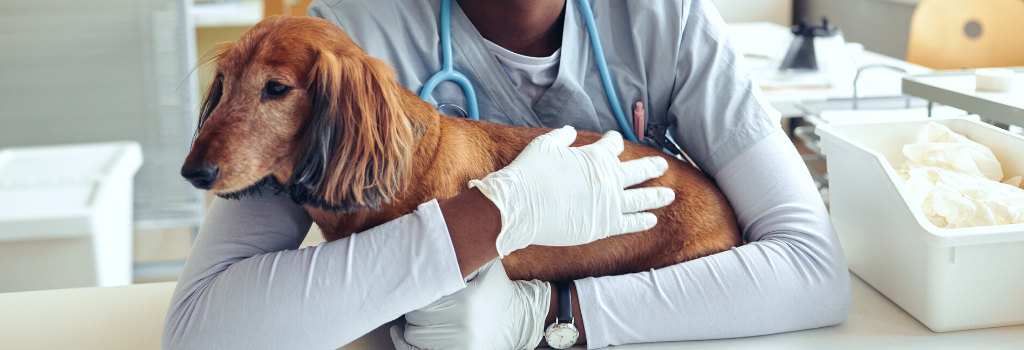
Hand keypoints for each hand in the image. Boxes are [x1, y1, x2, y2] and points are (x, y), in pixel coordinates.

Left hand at [391, 259, 549, 349]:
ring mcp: (461, 342)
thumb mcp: (486, 266)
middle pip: (414, 314)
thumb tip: (441, 233)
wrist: (517, 320)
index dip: (418, 288)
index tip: (419, 284)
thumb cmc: (495, 289)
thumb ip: (467, 253)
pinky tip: (405, 334)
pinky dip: (407, 345)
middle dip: (415, 306)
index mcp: (467, 297)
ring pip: (413, 334)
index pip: (422, 293)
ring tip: (428, 316)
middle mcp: (464, 322)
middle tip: (424, 300)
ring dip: (415, 325)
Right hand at [470, 126, 674, 256]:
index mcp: (596, 157)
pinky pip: (631, 223)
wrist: (520, 205)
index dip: (614, 141)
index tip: (615, 140)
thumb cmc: (529, 173)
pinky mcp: (605, 226)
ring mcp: (610, 203)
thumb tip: (571, 131)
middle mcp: (609, 179)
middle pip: (638, 171)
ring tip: (669, 194)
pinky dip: (642, 221)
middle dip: (652, 166)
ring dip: (657, 195)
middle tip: (662, 165)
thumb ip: (562, 137)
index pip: (613, 145)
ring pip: (642, 199)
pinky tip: (651, 219)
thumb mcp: (544, 145)